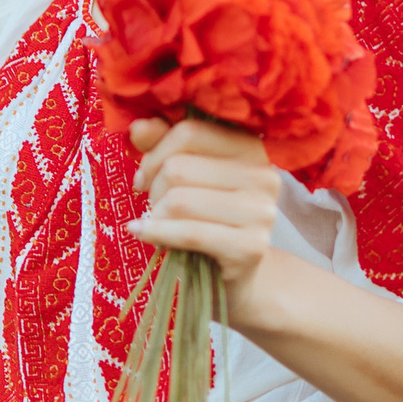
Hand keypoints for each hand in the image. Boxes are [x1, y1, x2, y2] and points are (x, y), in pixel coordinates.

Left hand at [126, 115, 281, 321]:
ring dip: (156, 215)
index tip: (143, 176)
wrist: (236, 275)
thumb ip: (164, 145)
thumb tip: (138, 126)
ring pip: (179, 200)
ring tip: (157, 223)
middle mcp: (264, 173)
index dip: (155, 153)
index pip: (190, 132)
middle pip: (180, 167)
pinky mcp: (251, 246)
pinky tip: (142, 233)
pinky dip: (157, 233)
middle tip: (154, 206)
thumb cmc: (207, 218)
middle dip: (154, 190)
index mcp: (252, 145)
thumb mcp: (188, 176)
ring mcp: (261, 211)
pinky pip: (189, 233)